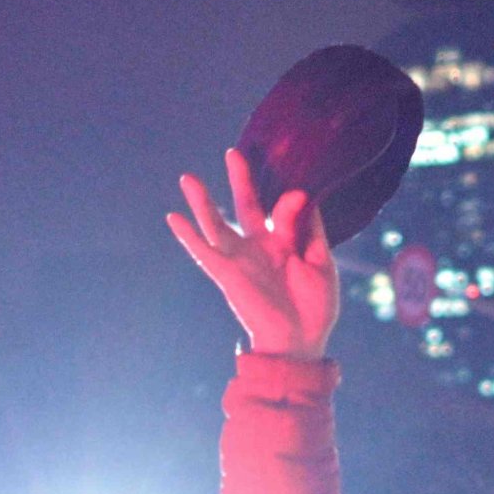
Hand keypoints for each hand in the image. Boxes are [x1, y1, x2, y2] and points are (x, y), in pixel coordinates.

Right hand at [168, 148, 341, 358]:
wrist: (301, 341)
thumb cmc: (316, 307)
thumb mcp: (321, 262)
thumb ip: (310, 229)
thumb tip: (304, 194)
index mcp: (284, 244)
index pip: (283, 210)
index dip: (291, 200)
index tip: (302, 194)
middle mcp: (258, 248)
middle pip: (245, 206)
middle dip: (240, 180)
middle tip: (234, 152)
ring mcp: (240, 259)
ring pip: (216, 223)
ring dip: (202, 201)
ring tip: (188, 177)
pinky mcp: (226, 273)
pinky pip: (202, 251)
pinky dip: (187, 235)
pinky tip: (172, 216)